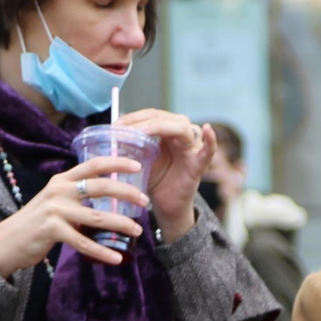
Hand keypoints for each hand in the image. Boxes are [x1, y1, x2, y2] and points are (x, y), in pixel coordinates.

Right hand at [0, 154, 150, 278]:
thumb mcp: (55, 202)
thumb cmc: (35, 223)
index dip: (116, 162)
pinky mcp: (52, 231)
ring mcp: (55, 210)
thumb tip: (106, 200)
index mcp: (62, 180)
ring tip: (137, 231)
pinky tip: (116, 258)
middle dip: (126, 192)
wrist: (7, 242)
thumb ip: (76, 197)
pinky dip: (102, 252)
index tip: (137, 164)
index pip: (93, 164)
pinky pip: (83, 242)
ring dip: (121, 224)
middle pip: (100, 187)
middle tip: (145, 201)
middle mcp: (59, 191)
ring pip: (97, 216)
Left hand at [119, 109, 216, 237]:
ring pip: (181, 128)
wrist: (166, 205)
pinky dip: (211, 139)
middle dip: (142, 121)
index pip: (151, 115)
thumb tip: (109, 134)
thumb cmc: (155, 180)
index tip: (115, 126)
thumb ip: (130, 146)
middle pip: (164, 118)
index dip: (133, 118)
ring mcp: (192, 147)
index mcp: (167, 131)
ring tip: (142, 132)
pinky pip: (209, 150)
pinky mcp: (200, 163)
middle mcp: (181, 134)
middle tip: (123, 129)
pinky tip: (207, 129)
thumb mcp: (139, 160)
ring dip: (160, 127)